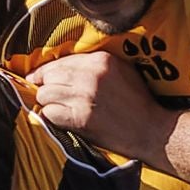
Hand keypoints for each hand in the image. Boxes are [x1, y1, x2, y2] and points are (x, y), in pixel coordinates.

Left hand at [30, 51, 174, 161]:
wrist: (152, 130)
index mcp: (100, 60)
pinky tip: (63, 119)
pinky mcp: (80, 118)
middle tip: (48, 95)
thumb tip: (63, 68)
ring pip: (44, 94)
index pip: (60, 60)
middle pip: (48, 76)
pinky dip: (52, 117)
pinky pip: (49, 113)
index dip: (44, 71)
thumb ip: (95, 65)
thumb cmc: (138, 102)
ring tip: (59, 108)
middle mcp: (90, 75)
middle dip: (44, 86)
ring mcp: (84, 97)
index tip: (36, 78)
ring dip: (48, 102)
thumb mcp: (122, 71)